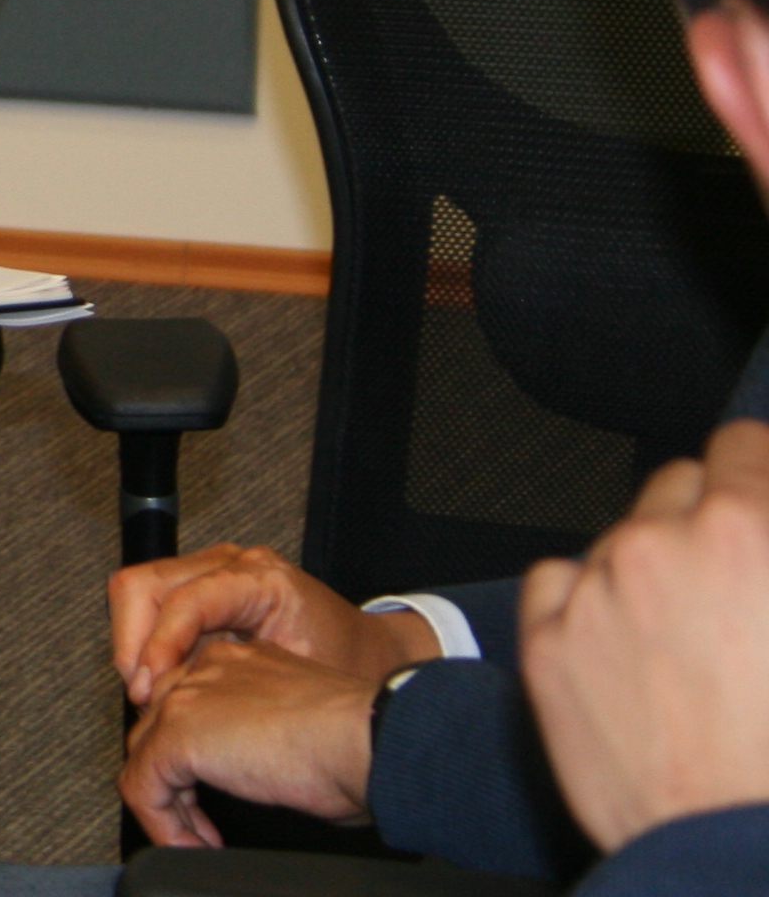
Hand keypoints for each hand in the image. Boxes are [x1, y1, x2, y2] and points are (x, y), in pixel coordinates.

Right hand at [111, 542, 434, 707]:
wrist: (369, 656)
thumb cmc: (346, 667)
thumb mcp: (298, 678)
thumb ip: (235, 680)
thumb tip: (171, 701)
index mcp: (259, 578)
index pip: (183, 598)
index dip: (157, 646)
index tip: (148, 690)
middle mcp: (229, 563)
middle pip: (143, 583)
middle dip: (131, 642)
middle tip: (141, 693)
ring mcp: (212, 569)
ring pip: (136, 590)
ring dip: (132, 642)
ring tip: (148, 690)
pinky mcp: (202, 585)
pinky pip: (151, 603)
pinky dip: (144, 641)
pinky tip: (160, 678)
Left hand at [119, 634, 381, 848]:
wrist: (370, 738)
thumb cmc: (361, 740)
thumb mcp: (303, 727)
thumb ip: (264, 734)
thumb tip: (257, 771)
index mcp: (237, 663)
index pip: (186, 703)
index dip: (190, 754)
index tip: (210, 792)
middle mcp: (205, 671)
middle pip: (156, 727)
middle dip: (172, 781)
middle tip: (197, 823)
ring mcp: (186, 700)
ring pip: (144, 756)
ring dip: (167, 807)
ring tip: (194, 840)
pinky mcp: (179, 737)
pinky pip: (142, 788)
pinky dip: (161, 825)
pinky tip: (192, 845)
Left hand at [523, 420, 768, 852]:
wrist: (734, 845)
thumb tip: (759, 523)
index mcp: (745, 532)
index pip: (740, 447)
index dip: (754, 472)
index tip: (755, 489)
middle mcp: (660, 546)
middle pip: (675, 484)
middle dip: (702, 519)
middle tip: (727, 581)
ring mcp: (594, 590)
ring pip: (618, 536)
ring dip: (647, 566)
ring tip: (685, 639)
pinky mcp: (546, 640)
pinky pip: (558, 581)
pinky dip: (583, 601)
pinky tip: (624, 647)